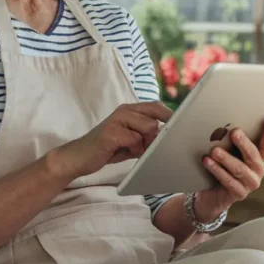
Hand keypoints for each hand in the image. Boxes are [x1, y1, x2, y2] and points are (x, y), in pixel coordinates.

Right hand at [54, 101, 171, 179]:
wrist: (79, 157)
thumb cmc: (108, 149)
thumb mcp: (131, 140)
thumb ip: (147, 136)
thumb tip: (169, 137)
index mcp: (130, 110)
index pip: (156, 107)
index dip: (171, 115)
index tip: (184, 124)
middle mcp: (124, 111)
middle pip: (155, 116)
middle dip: (157, 133)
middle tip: (147, 146)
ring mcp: (117, 120)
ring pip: (148, 127)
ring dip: (145, 143)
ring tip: (132, 149)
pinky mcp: (111, 133)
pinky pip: (135, 139)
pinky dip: (134, 149)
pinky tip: (123, 151)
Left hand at [193, 117, 263, 221]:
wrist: (211, 194)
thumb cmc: (221, 166)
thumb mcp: (228, 152)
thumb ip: (231, 142)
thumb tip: (222, 125)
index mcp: (258, 158)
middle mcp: (258, 171)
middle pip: (253, 155)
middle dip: (244, 143)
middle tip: (235, 132)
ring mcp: (250, 184)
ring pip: (239, 169)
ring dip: (226, 158)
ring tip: (214, 150)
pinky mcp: (239, 194)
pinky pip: (228, 181)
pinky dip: (217, 170)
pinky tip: (207, 161)